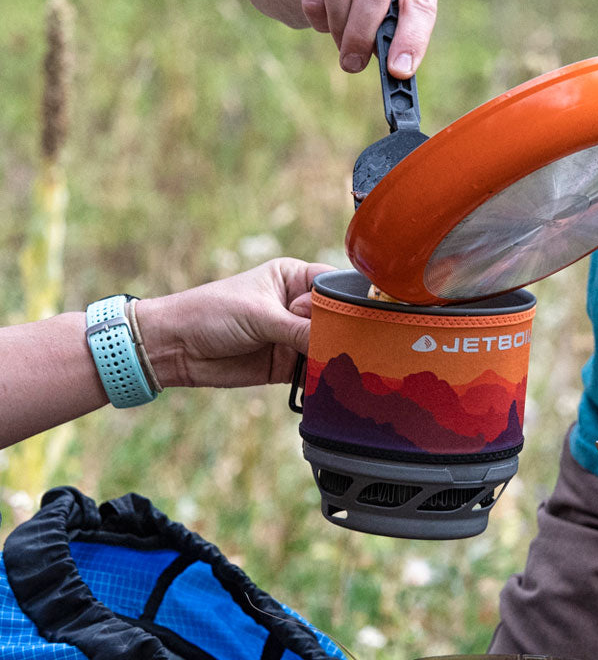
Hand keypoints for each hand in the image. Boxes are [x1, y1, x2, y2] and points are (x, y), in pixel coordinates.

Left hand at [136, 259, 334, 388]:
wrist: (174, 348)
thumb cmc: (210, 314)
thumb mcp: (259, 315)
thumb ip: (299, 329)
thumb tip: (336, 342)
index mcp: (292, 278)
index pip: (331, 286)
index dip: (345, 302)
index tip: (360, 318)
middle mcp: (297, 306)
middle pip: (334, 319)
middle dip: (342, 333)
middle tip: (351, 347)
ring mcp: (293, 336)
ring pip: (326, 346)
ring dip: (334, 357)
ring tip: (345, 367)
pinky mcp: (286, 364)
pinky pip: (312, 370)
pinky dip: (321, 377)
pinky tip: (331, 381)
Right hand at [283, 0, 439, 77]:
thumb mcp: (400, 0)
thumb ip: (399, 27)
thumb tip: (392, 65)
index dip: (411, 38)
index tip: (399, 70)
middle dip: (363, 33)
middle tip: (355, 64)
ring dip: (339, 26)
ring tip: (343, 45)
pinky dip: (319, 17)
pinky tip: (327, 20)